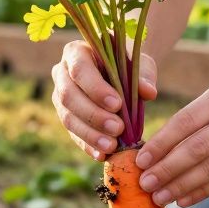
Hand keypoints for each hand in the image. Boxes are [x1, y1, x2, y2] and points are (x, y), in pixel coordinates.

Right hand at [51, 40, 157, 160]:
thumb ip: (143, 73)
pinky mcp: (66, 117)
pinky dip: (87, 146)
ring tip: (111, 146)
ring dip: (90, 134)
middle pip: (68, 96)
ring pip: (67, 118)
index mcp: (76, 52)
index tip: (117, 104)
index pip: (79, 69)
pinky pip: (72, 134)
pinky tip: (102, 155)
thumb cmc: (127, 62)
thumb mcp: (138, 61)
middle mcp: (61, 73)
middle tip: (117, 128)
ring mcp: (60, 97)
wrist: (118, 71)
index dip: (95, 88)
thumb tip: (148, 92)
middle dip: (93, 115)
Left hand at [135, 79, 208, 206]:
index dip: (161, 143)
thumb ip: (194, 119)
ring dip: (181, 186)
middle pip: (197, 148)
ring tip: (159, 196)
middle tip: (145, 184)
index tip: (140, 161)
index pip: (186, 122)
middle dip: (167, 169)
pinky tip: (184, 199)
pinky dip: (203, 192)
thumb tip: (155, 151)